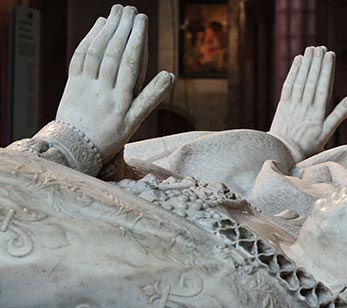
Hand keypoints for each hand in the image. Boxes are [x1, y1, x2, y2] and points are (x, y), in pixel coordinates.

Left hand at [55, 4, 174, 163]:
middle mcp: (102, 90)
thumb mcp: (135, 122)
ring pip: (96, 52)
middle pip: (113, 53)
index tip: (142, 21)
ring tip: (117, 12)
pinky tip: (99, 26)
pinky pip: (80, 57)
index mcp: (120, 100)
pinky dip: (90, 39)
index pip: (129, 63)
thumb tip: (169, 75)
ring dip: (107, 29)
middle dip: (122, 29)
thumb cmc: (110, 136)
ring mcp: (85, 86)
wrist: (75, 149)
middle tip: (131, 10)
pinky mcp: (72, 83)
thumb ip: (151, 97)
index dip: (136, 40)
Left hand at [269, 46, 346, 161]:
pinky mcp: (282, 105)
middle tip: (321, 48)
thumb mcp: (328, 132)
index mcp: (318, 114)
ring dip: (306, 64)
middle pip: (312, 81)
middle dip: (317, 63)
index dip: (327, 70)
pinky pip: (288, 85)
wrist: (284, 152)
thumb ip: (340, 113)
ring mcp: (293, 105)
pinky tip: (298, 60)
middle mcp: (305, 107)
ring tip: (311, 49)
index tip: (330, 55)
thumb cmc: (310, 143)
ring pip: (300, 81)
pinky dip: (293, 71)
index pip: (324, 87)